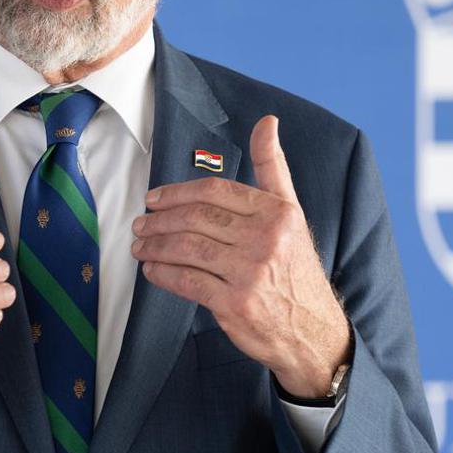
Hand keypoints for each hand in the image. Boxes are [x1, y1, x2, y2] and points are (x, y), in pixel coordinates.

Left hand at [130, 115, 350, 397]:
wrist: (312, 331)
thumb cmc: (295, 268)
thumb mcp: (292, 213)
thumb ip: (273, 168)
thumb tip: (266, 122)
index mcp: (278, 213)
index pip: (216, 191)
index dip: (178, 192)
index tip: (155, 198)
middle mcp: (266, 239)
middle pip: (197, 218)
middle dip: (160, 219)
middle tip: (141, 222)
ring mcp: (250, 272)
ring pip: (187, 248)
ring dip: (155, 245)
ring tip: (140, 246)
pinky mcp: (235, 303)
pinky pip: (187, 281)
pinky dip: (163, 274)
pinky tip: (152, 270)